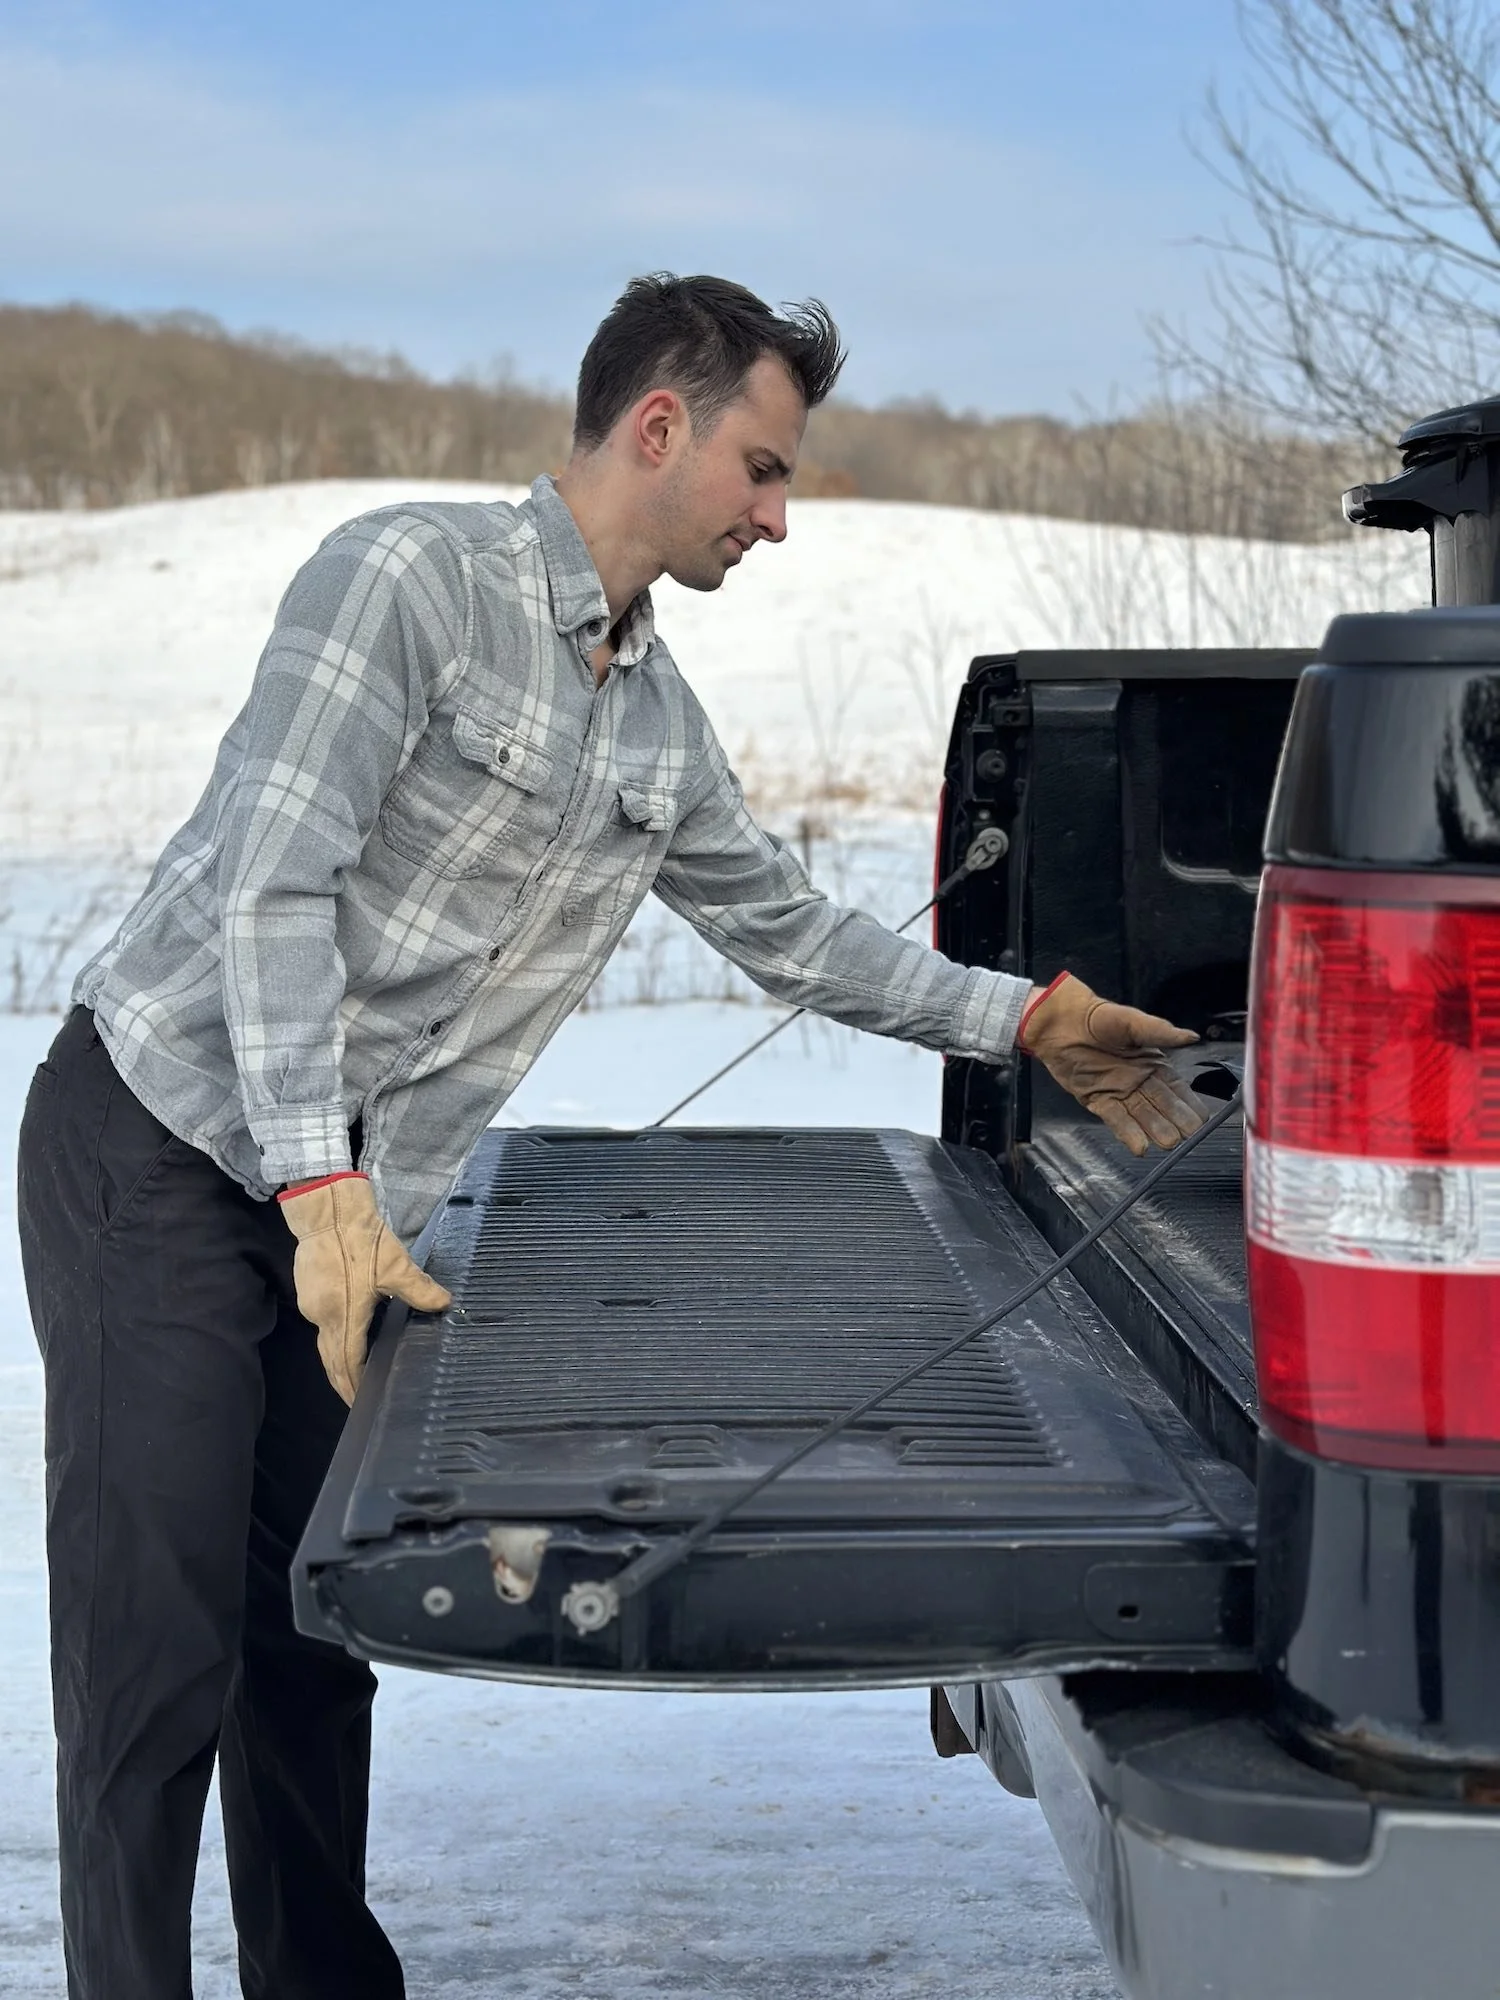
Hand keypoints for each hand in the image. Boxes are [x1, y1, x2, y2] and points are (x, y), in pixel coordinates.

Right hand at [278, 1172, 451, 1403]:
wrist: (326, 1209)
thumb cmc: (359, 1238)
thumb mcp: (396, 1265)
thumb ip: (420, 1289)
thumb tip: (445, 1304)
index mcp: (344, 1316)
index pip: (347, 1364)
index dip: (354, 1386)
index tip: (362, 1404)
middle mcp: (323, 1317)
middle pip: (331, 1361)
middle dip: (343, 1383)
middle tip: (357, 1400)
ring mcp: (312, 1304)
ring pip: (324, 1344)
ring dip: (338, 1362)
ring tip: (355, 1375)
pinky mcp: (308, 1291)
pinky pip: (322, 1325)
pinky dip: (334, 1340)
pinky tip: (348, 1338)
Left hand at [1019, 973, 1202, 1156]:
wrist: (1060, 1022)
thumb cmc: (1097, 1017)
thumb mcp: (1132, 1022)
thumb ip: (1160, 1032)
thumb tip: (1192, 1037)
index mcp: (1152, 1063)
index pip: (1177, 1089)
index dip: (1189, 1104)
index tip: (1203, 1119)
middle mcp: (1139, 1081)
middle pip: (1163, 1106)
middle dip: (1177, 1121)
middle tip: (1189, 1136)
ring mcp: (1119, 1092)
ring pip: (1142, 1116)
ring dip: (1155, 1130)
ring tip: (1169, 1143)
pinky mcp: (1097, 1099)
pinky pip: (1116, 1119)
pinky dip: (1128, 1133)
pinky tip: (1141, 1147)